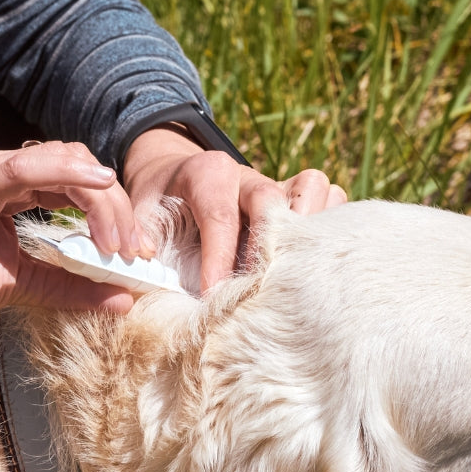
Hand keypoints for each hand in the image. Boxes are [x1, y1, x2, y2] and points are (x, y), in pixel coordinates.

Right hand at [0, 142, 144, 346]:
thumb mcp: (22, 286)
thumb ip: (71, 287)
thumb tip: (124, 299)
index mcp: (4, 187)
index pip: (73, 179)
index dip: (112, 208)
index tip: (136, 250)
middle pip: (75, 166)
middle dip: (115, 205)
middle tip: (135, 250)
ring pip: (60, 163)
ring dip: (101, 200)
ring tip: (119, 243)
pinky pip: (22, 169)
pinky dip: (66, 173)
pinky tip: (98, 184)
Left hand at [123, 128, 346, 290]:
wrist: (175, 177)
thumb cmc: (159, 205)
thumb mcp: (139, 216)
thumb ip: (140, 242)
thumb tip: (140, 281)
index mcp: (207, 173)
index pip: (220, 217)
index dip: (219, 260)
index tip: (213, 297)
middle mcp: (247, 175)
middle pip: (273, 199)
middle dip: (269, 246)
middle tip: (259, 288)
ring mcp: (277, 183)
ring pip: (313, 187)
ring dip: (309, 228)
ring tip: (295, 270)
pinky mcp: (297, 196)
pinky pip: (331, 197)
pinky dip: (330, 225)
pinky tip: (312, 260)